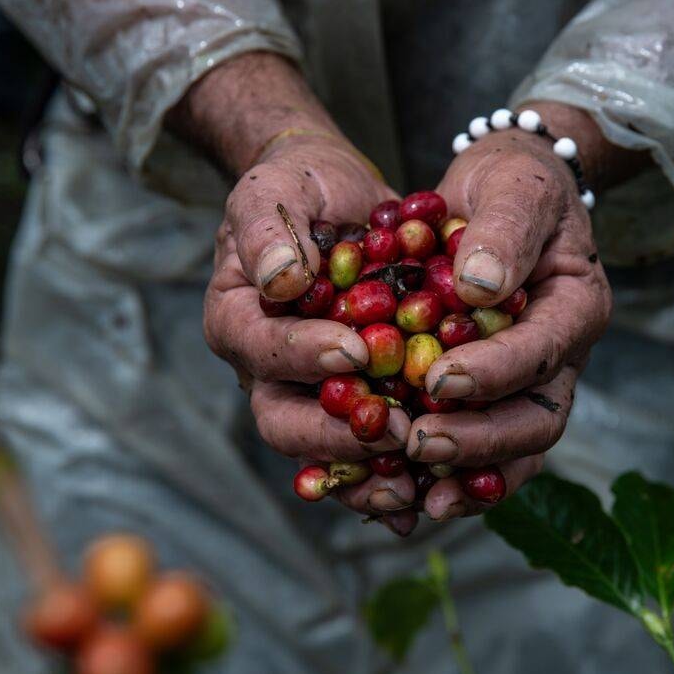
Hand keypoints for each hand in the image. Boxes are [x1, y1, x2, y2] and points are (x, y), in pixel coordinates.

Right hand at [176, 54, 420, 534]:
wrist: (338, 198)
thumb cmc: (301, 186)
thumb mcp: (277, 188)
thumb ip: (269, 229)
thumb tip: (279, 279)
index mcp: (238, 319)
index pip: (260, 350)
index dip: (304, 356)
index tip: (356, 350)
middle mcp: (267, 369)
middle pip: (284, 421)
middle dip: (337, 434)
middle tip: (395, 430)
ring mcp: (310, 393)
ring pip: (325, 453)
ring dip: (367, 474)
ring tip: (414, 483)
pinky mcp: (353, 402)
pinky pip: (368, 452)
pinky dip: (397, 473)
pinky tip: (435, 487)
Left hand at [406, 116, 614, 520]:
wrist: (504, 189)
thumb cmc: (512, 180)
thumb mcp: (513, 185)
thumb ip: (504, 231)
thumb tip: (479, 287)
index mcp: (577, 306)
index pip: (543, 352)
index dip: (495, 372)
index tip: (440, 379)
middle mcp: (561, 357)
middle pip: (535, 420)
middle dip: (478, 440)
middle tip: (418, 443)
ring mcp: (530, 382)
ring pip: (513, 450)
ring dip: (466, 475)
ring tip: (417, 496)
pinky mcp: (494, 394)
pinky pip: (481, 450)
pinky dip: (448, 475)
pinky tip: (404, 492)